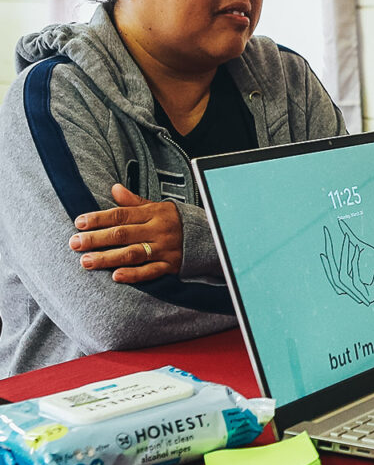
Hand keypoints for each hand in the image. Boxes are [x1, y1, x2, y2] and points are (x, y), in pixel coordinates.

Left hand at [69, 183, 183, 282]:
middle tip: (74, 243)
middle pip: (123, 234)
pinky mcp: (169, 266)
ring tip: (86, 262)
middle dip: (97, 239)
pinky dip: (134, 274)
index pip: (122, 215)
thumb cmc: (173, 221)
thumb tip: (114, 188)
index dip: (100, 218)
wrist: (207, 236)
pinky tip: (116, 276)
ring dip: (108, 258)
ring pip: (133, 254)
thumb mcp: (156, 207)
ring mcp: (164, 249)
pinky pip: (151, 271)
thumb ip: (133, 202)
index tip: (79, 223)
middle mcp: (158, 230)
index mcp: (154, 213)